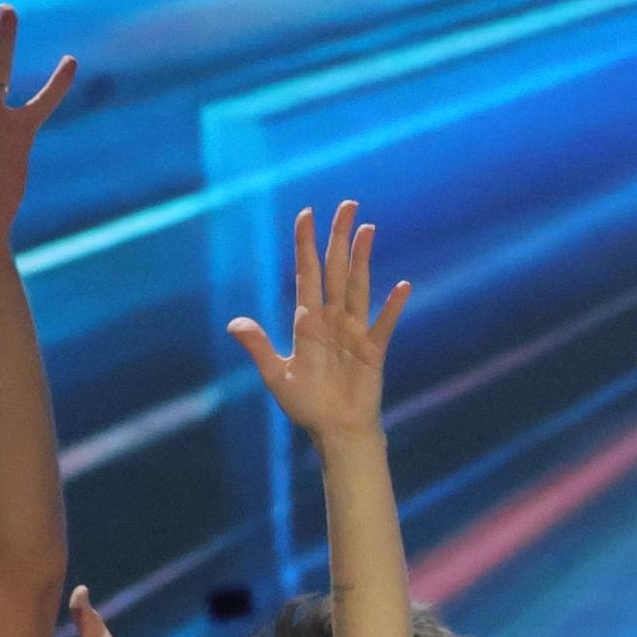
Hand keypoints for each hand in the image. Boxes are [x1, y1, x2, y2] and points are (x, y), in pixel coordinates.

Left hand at [224, 202, 407, 443]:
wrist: (335, 431)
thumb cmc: (307, 405)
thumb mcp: (276, 376)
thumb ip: (259, 347)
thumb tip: (234, 323)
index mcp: (307, 322)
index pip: (306, 273)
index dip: (306, 244)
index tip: (307, 215)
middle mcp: (332, 320)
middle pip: (335, 269)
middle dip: (339, 237)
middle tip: (347, 205)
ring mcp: (354, 332)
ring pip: (358, 286)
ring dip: (362, 258)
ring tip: (367, 229)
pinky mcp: (373, 350)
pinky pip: (384, 324)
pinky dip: (393, 306)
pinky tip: (402, 286)